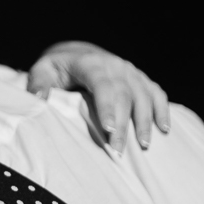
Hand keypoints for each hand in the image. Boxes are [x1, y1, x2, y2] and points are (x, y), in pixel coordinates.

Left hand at [27, 41, 169, 154]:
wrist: (77, 53)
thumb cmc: (57, 68)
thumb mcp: (42, 71)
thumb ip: (38, 84)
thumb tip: (39, 98)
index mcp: (90, 63)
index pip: (101, 85)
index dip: (107, 106)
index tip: (108, 128)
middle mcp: (114, 65)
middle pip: (124, 95)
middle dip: (123, 124)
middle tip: (118, 150)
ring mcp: (130, 71)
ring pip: (144, 95)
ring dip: (145, 121)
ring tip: (144, 146)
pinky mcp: (139, 79)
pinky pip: (156, 93)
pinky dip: (162, 109)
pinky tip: (164, 129)